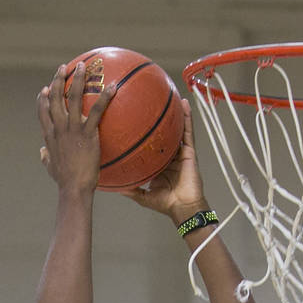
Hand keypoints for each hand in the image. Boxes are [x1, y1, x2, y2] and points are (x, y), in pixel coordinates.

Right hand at [37, 62, 115, 192]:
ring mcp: (72, 128)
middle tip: (63, 68)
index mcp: (49, 135)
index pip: (42, 111)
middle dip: (58, 80)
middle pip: (55, 97)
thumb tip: (42, 152)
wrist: (73, 186)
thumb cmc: (64, 180)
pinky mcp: (87, 132)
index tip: (46, 89)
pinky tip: (113, 87)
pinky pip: (97, 110)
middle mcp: (58, 127)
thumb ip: (45, 156)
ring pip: (72, 97)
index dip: (43, 98)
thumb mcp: (49, 166)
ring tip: (83, 66)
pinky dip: (105, 97)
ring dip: (77, 79)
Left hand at [122, 98, 206, 221]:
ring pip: (176, 128)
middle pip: (163, 132)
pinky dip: (187, 118)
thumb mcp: (142, 195)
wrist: (182, 208)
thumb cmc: (166, 203)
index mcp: (159, 163)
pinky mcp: (190, 151)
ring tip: (170, 94)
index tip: (135, 121)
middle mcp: (169, 155)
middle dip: (159, 118)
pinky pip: (188, 132)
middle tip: (149, 102)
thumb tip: (113, 186)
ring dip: (174, 112)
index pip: (150, 144)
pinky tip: (184, 105)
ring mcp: (180, 152)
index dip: (144, 133)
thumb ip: (130, 189)